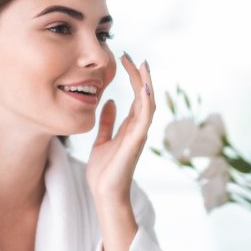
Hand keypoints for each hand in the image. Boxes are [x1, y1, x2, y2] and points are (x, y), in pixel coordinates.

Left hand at [86, 53, 155, 202]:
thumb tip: (109, 102)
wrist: (105, 194)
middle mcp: (138, 128)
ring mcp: (139, 134)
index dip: (132, 77)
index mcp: (131, 127)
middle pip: (143, 95)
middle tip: (131, 56)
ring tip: (141, 65)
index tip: (124, 59)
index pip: (136, 96)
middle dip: (139, 75)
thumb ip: (108, 123)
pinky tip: (143, 87)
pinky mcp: (136, 141)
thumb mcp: (102, 141)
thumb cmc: (104, 172)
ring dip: (145, 83)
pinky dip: (146, 102)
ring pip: (148, 103)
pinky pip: (145, 118)